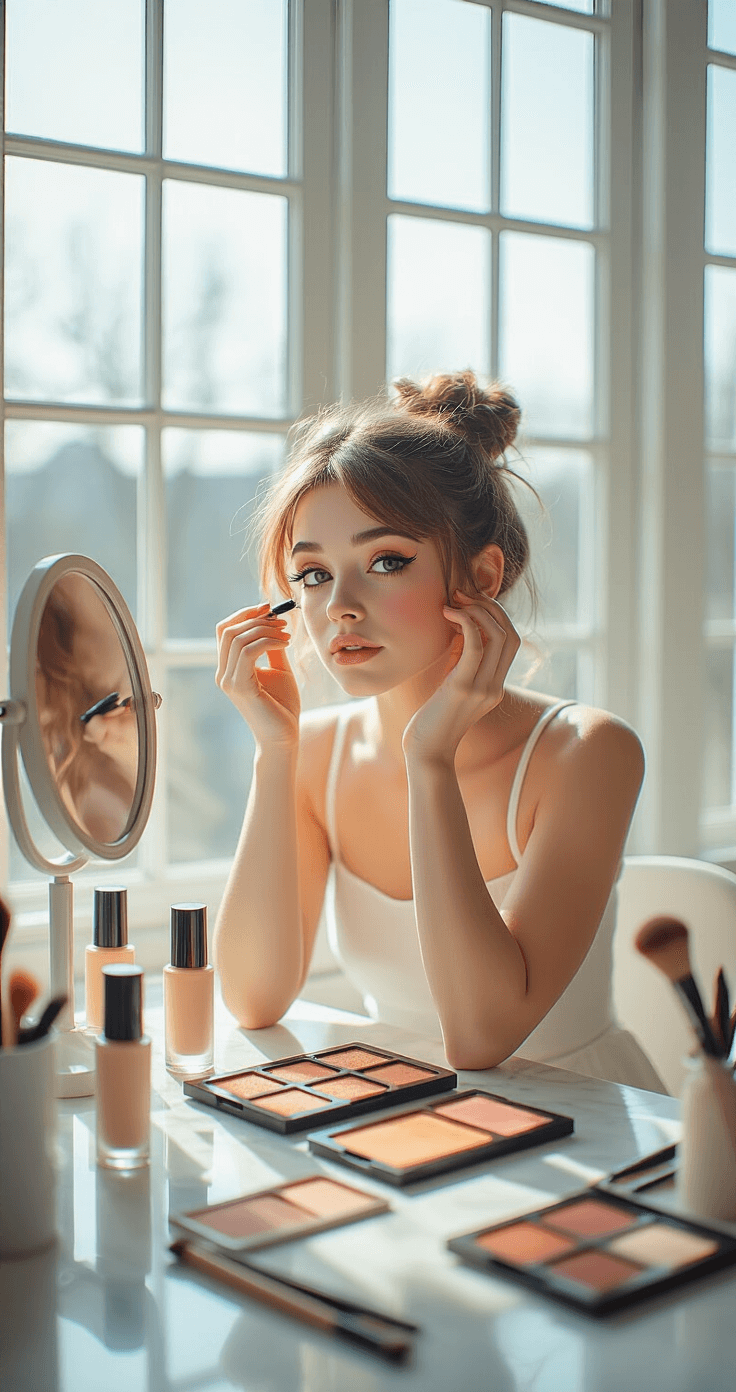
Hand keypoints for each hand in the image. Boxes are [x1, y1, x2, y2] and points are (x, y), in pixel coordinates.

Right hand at [215, 602, 299, 749]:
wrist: (284, 737)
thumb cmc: (282, 707)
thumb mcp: (278, 669)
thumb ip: (271, 647)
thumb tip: (273, 622)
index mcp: (229, 668)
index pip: (225, 630)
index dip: (245, 614)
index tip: (269, 609)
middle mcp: (223, 673)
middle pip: (227, 630)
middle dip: (255, 618)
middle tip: (281, 620)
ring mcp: (228, 681)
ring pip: (237, 638)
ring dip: (265, 629)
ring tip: (287, 634)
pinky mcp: (240, 687)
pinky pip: (248, 651)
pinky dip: (268, 641)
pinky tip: (285, 644)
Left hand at [402, 591, 520, 763]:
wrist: (426, 755)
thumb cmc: (431, 722)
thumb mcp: (451, 686)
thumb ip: (461, 663)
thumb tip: (460, 632)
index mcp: (495, 686)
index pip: (511, 641)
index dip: (496, 615)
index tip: (469, 603)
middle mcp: (495, 686)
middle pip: (511, 634)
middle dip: (490, 607)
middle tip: (462, 595)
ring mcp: (483, 688)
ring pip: (498, 635)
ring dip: (478, 611)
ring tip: (454, 601)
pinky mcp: (463, 689)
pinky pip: (476, 645)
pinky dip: (466, 622)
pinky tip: (448, 614)